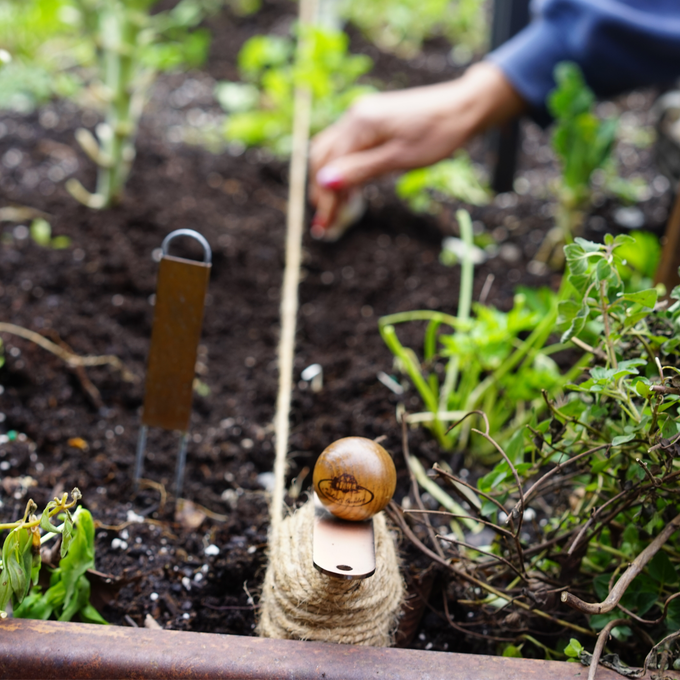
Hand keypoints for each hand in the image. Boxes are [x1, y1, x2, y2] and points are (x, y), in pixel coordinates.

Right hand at [309, 61, 525, 234]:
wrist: (463, 108)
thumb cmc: (438, 134)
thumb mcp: (400, 158)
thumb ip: (361, 169)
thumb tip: (324, 181)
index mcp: (360, 124)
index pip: (330, 166)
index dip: (326, 199)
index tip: (325, 225)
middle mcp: (355, 116)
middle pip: (323, 156)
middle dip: (321, 190)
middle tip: (325, 222)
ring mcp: (362, 116)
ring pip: (332, 150)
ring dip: (328, 179)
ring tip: (334, 209)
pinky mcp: (371, 119)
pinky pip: (346, 145)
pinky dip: (343, 168)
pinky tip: (349, 188)